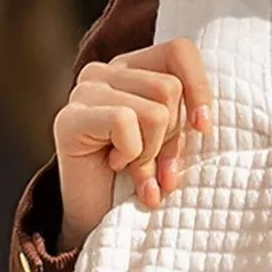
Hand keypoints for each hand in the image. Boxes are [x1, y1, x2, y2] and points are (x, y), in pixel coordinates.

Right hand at [53, 38, 213, 249]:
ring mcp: (84, 91)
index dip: (199, 88)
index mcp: (133, 69)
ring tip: (137, 169)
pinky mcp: (69, 118)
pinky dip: (131, 154)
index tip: (202, 128)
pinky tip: (116, 166)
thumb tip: (203, 122)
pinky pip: (125, 122)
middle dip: (172, 137)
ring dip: (152, 152)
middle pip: (170, 88)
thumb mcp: (174, 142)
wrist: (100, 220)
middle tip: (158, 165)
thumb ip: (186, 117)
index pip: (180, 51)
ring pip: (154, 110)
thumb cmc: (142, 179)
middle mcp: (105, 71)